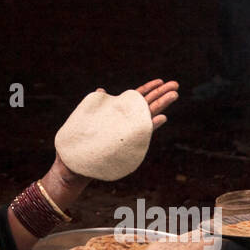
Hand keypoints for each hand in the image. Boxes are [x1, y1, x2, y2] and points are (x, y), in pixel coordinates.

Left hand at [55, 79, 178, 182]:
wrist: (72, 168)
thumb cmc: (79, 144)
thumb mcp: (85, 119)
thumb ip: (96, 105)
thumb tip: (101, 90)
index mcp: (117, 113)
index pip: (135, 98)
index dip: (148, 89)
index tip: (160, 81)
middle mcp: (125, 122)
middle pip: (147, 104)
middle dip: (161, 94)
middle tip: (176, 84)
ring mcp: (127, 132)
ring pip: (148, 116)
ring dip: (161, 105)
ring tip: (175, 94)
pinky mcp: (126, 144)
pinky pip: (141, 133)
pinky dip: (152, 125)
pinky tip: (163, 118)